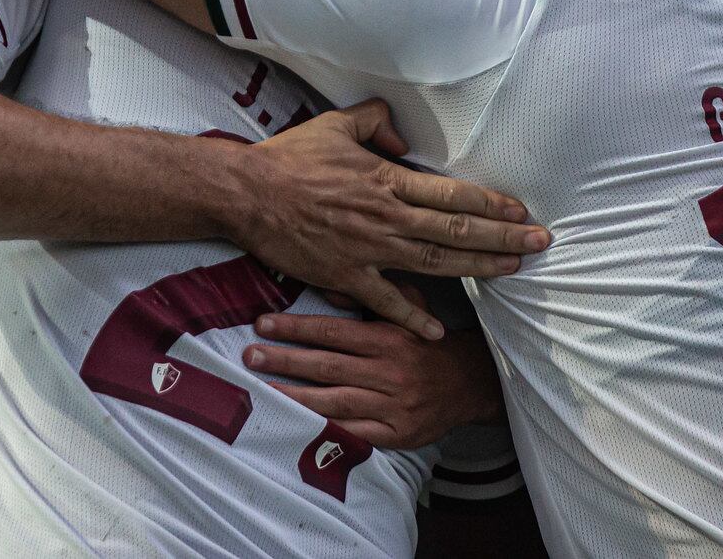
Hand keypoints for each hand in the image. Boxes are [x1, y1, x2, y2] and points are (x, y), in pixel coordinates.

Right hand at [236, 99, 548, 339]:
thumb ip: (374, 120)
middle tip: (540, 243)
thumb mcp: (335, 124)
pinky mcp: (345, 276)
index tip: (520, 210)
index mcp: (386, 179)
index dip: (490, 203)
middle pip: (456, 230)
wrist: (246, 194)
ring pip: (434, 263)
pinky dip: (412, 318)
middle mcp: (385, 216)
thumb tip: (400, 131)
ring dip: (478, 269)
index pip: (451, 193)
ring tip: (513, 271)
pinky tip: (437, 330)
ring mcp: (368, 249)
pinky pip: (385, 301)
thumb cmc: (290, 158)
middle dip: (503, 237)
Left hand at [242, 296, 503, 448]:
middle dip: (286, 360)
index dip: (297, 327)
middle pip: (328, 366)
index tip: (264, 324)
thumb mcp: (412, 308)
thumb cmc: (431, 342)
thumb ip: (373, 298)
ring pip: (335, 402)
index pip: (335, 332)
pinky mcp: (397, 435)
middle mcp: (389, 371)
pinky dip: (326, 432)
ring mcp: (392, 406)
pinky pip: (356, 435)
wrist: (472, 383)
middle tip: (249, 356)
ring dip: (295, 396)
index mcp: (390, 338)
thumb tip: (332, 287)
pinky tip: (297, 426)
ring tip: (261, 391)